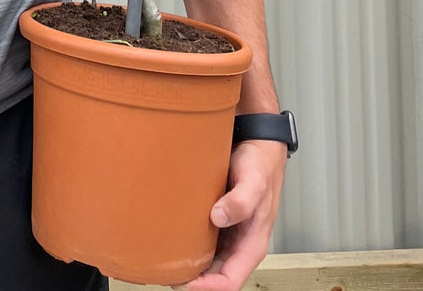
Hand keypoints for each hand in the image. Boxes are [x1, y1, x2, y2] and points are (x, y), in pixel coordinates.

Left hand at [174, 139, 286, 290]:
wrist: (257, 145)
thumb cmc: (260, 166)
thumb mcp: (254, 182)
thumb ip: (241, 201)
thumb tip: (219, 217)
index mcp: (252, 244)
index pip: (230, 281)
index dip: (207, 287)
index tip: (183, 282)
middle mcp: (239, 243)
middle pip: (215, 276)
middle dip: (191, 280)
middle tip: (163, 272)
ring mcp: (228, 233)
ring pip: (207, 261)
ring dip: (188, 265)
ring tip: (162, 260)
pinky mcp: (217, 220)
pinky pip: (202, 241)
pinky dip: (187, 245)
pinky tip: (170, 238)